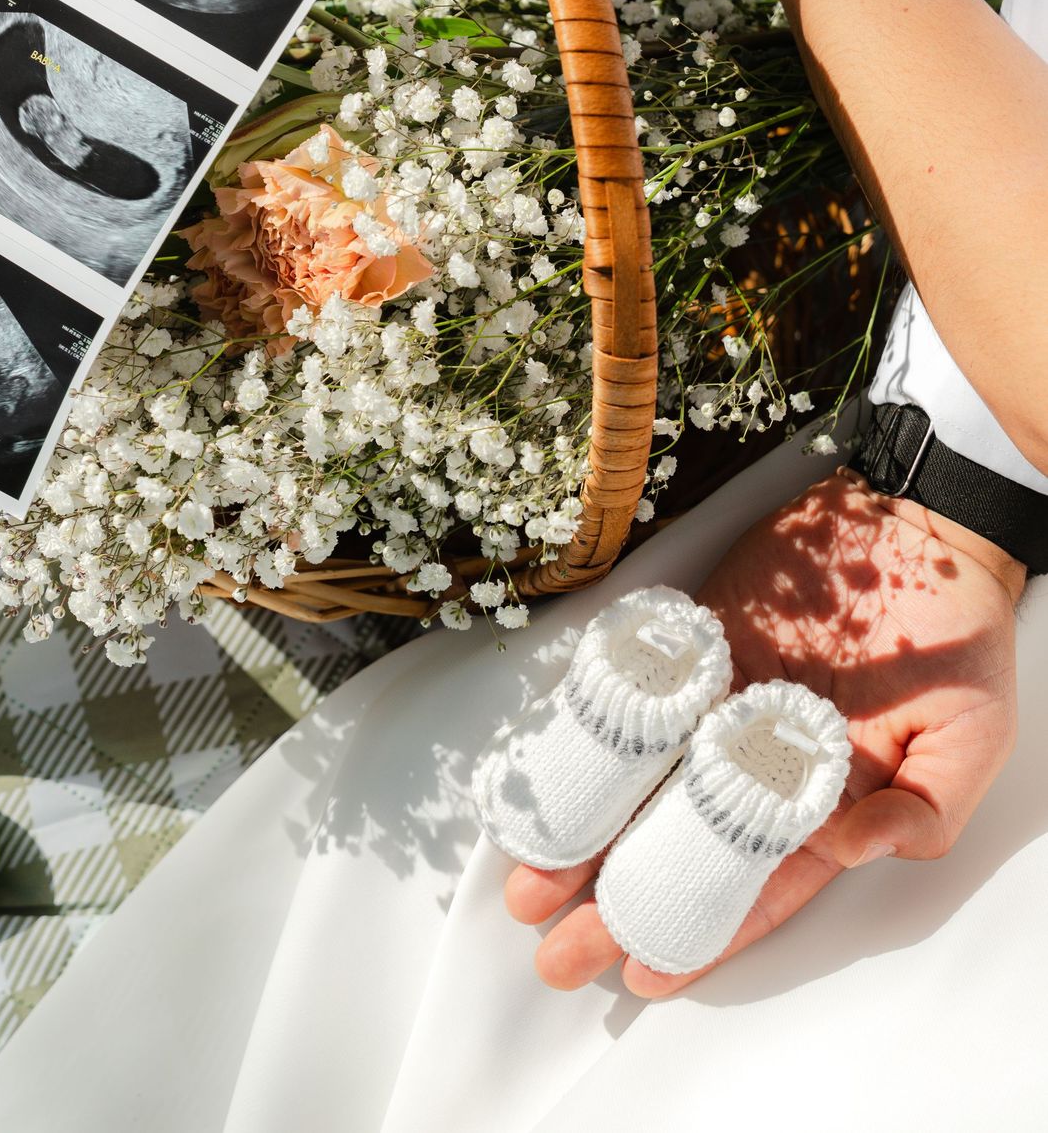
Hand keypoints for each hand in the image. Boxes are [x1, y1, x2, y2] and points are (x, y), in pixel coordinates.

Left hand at [503, 469, 1022, 995]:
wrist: (917, 523)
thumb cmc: (956, 633)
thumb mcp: (967, 740)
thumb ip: (918, 812)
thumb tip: (848, 849)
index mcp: (826, 802)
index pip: (752, 886)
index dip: (700, 933)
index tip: (644, 975)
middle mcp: (758, 762)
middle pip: (678, 848)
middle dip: (619, 904)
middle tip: (558, 953)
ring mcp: (719, 704)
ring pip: (641, 785)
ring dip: (587, 835)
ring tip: (531, 888)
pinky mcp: (692, 645)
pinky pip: (632, 701)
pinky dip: (589, 740)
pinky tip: (547, 780)